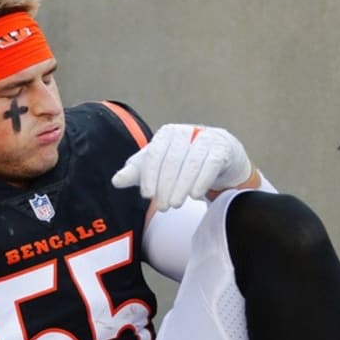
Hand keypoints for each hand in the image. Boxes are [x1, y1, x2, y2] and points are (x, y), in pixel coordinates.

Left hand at [111, 124, 251, 208]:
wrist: (217, 159)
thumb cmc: (182, 162)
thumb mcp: (157, 167)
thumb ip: (136, 173)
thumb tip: (116, 181)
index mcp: (167, 133)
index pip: (154, 154)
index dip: (149, 176)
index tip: (147, 196)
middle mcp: (186, 131)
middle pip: (172, 160)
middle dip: (165, 186)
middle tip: (163, 207)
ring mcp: (206, 138)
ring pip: (192, 163)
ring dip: (182, 187)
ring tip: (175, 205)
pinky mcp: (223, 148)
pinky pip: (211, 164)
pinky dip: (201, 181)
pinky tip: (195, 195)